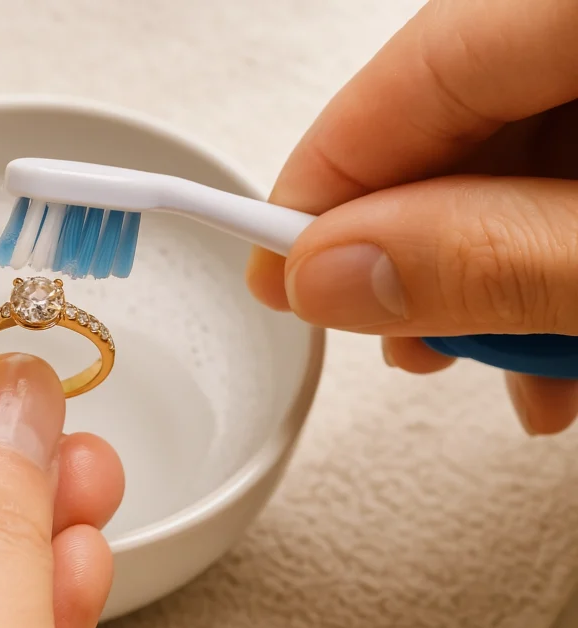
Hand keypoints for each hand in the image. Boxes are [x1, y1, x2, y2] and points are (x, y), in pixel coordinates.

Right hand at [246, 0, 577, 434]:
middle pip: (468, 110)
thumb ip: (492, 259)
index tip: (276, 267)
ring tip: (509, 363)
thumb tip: (336, 273)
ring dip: (497, 261)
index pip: (425, 67)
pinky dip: (557, 249)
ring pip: (528, 145)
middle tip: (393, 332)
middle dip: (423, 238)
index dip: (331, 174)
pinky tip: (568, 334)